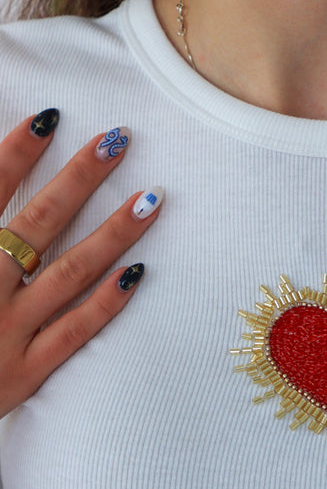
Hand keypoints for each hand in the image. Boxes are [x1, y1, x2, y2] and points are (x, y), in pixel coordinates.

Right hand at [0, 111, 162, 417]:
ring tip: (151, 201)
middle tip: (118, 140)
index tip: (49, 117)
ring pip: (70, 274)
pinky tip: (137, 273)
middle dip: (79, 178)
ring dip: (112, 235)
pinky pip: (75, 332)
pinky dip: (106, 303)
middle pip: (39, 223)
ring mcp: (10, 331)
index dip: (15, 154)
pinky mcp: (28, 370)